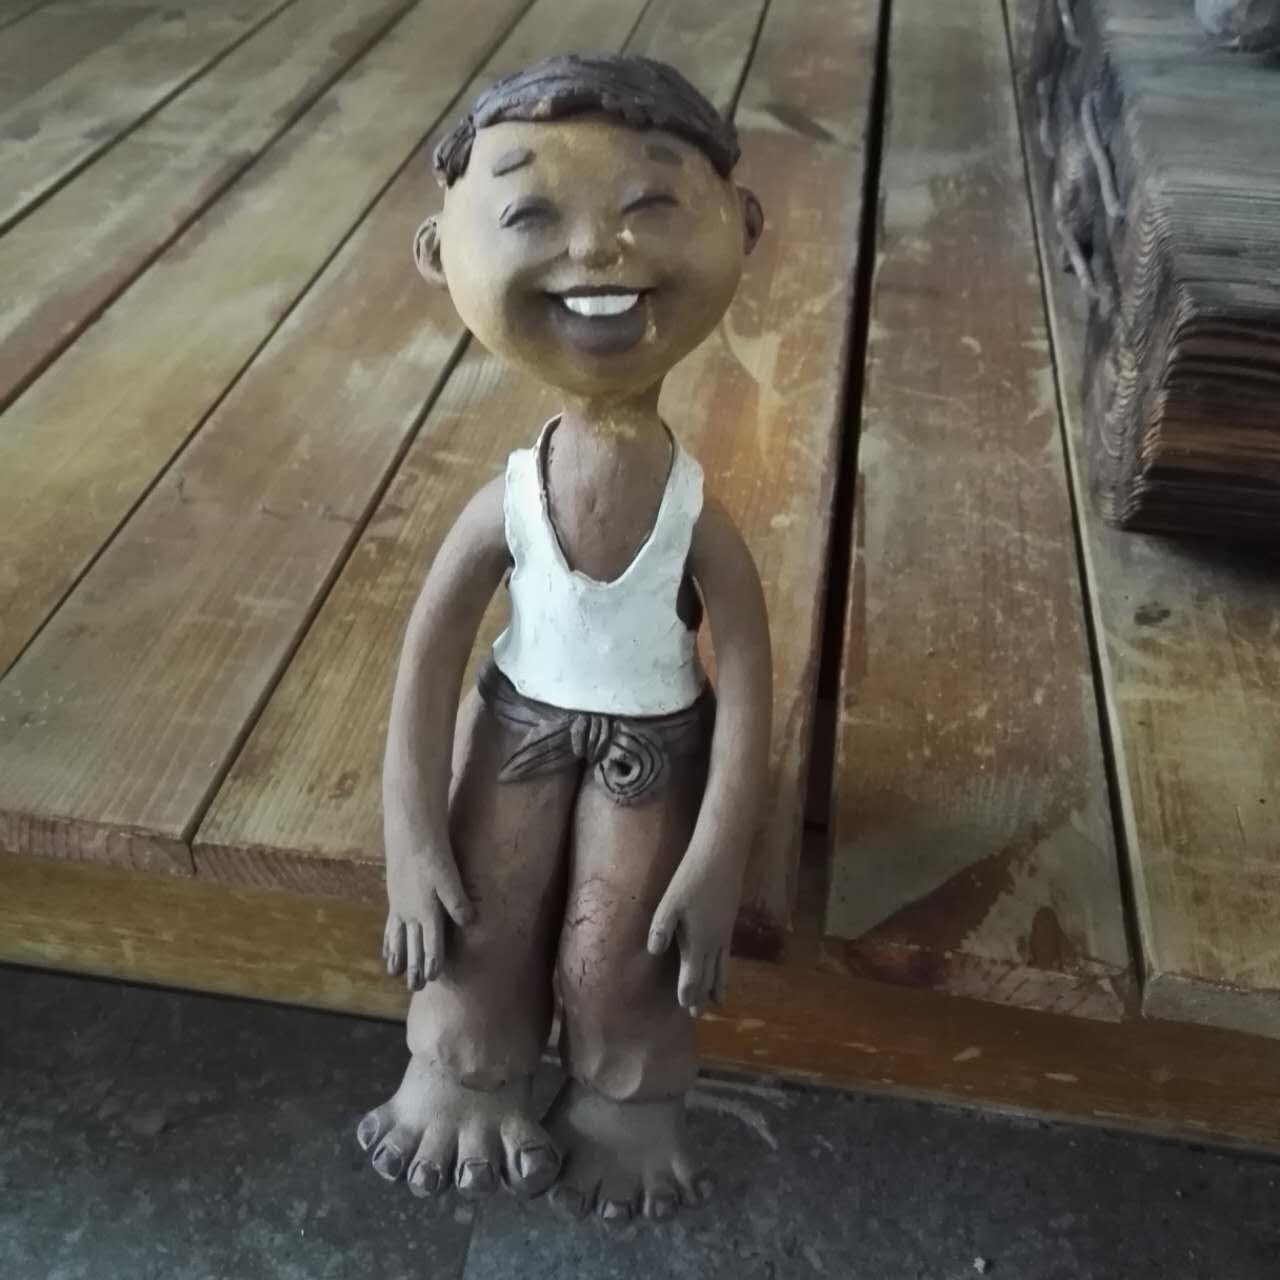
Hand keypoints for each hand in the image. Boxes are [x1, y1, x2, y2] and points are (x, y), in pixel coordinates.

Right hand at [383, 829, 473, 990]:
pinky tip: (387, 946)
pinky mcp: (394, 896)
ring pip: (398, 938)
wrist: (409, 834)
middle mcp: (411, 913)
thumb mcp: (450, 876)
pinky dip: (388, 939)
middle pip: (412, 946)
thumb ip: (458, 901)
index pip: (431, 944)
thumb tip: (469, 923)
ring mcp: (400, 905)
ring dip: (398, 956)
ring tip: (395, 972)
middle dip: (414, 967)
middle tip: (414, 988)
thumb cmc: (433, 854)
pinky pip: (390, 925)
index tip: (432, 979)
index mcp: (426, 911)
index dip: (432, 962)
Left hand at [647, 860, 737, 1017]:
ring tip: (719, 1001)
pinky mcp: (729, 922)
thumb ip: (662, 928)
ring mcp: (725, 932)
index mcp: (698, 941)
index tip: (685, 1009)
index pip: (693, 975)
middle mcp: (714, 942)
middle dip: (703, 994)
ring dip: (719, 984)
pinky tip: (723, 966)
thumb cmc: (692, 877)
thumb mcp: (671, 901)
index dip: (688, 992)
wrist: (722, 856)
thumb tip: (654, 952)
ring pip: (722, 966)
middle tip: (698, 1013)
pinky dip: (726, 968)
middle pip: (709, 975)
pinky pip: (728, 954)